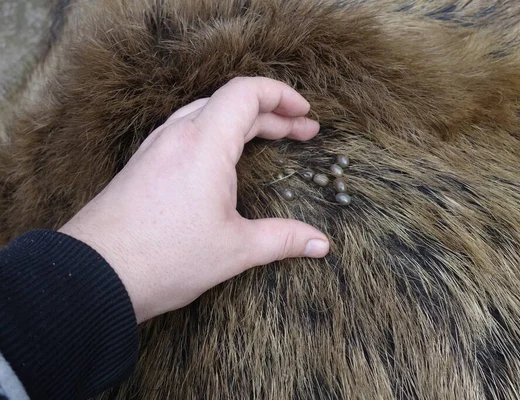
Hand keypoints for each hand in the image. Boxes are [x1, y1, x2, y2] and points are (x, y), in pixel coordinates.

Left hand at [59, 77, 329, 322]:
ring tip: (271, 137)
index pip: (247, 93)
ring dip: (243, 122)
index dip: (281, 95)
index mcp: (204, 143)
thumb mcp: (235, 249)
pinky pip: (186, 131)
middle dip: (272, 114)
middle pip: (231, 103)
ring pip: (207, 115)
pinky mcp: (143, 164)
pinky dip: (217, 133)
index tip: (305, 114)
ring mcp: (156, 148)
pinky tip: (225, 158)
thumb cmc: (165, 258)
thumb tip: (322, 244)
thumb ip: (284, 239)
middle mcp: (178, 135)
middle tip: (302, 132)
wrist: (95, 275)